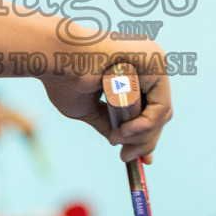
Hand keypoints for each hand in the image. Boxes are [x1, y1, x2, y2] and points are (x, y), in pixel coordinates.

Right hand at [42, 39, 172, 162]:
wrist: (54, 56)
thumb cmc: (64, 78)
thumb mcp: (89, 109)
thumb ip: (108, 123)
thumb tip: (122, 142)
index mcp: (132, 72)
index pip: (151, 108)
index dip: (147, 135)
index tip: (142, 159)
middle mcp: (147, 64)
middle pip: (159, 112)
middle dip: (145, 141)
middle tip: (127, 157)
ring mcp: (153, 60)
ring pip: (161, 112)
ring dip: (141, 135)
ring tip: (117, 139)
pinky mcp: (155, 60)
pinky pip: (160, 103)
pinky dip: (146, 124)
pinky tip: (125, 130)